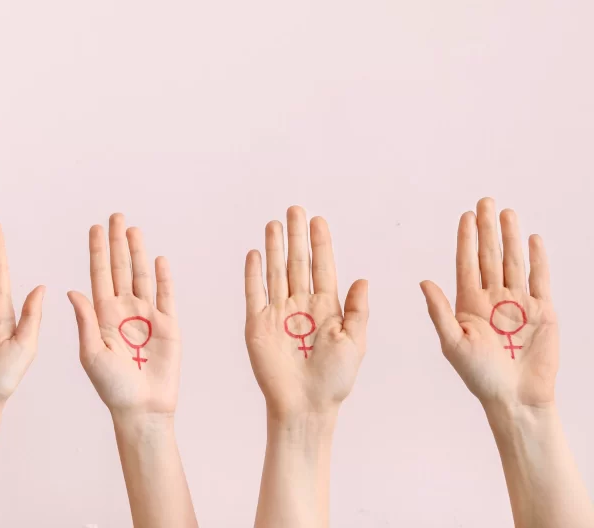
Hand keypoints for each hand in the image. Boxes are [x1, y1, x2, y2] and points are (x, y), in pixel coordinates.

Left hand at [68, 214, 179, 419]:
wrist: (142, 409)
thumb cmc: (112, 387)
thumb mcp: (91, 353)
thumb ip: (85, 321)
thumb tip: (71, 291)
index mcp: (102, 315)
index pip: (99, 275)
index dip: (97, 251)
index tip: (95, 228)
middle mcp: (124, 311)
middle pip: (120, 268)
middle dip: (118, 242)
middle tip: (116, 216)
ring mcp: (147, 316)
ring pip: (142, 276)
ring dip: (138, 253)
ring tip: (134, 230)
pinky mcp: (169, 325)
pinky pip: (166, 295)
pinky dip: (163, 276)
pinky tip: (159, 258)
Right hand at [244, 207, 368, 420]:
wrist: (305, 406)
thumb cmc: (333, 380)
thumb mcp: (355, 343)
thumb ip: (358, 311)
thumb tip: (362, 279)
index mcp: (327, 308)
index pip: (323, 267)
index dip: (320, 243)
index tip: (318, 220)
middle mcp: (301, 305)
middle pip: (298, 263)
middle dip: (297, 236)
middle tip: (295, 209)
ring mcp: (278, 313)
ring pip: (276, 272)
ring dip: (275, 247)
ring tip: (274, 223)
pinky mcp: (257, 325)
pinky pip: (254, 293)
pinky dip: (254, 273)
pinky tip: (256, 253)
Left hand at [421, 197, 556, 408]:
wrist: (515, 397)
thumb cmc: (480, 376)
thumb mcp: (453, 343)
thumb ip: (440, 311)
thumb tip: (424, 281)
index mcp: (469, 304)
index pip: (466, 264)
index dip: (466, 240)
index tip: (465, 216)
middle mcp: (493, 298)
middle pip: (490, 256)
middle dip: (487, 229)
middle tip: (485, 201)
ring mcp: (518, 303)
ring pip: (513, 262)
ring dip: (510, 237)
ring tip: (506, 213)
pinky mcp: (542, 311)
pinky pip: (539, 279)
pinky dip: (537, 259)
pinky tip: (532, 239)